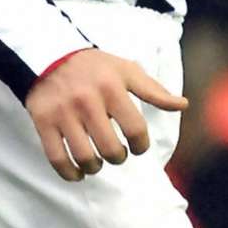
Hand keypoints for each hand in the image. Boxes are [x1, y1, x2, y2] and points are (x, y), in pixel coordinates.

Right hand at [24, 48, 186, 180]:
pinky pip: (57, 158)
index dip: (141, 145)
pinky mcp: (43, 121)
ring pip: (85, 157)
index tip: (137, 146)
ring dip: (95, 167)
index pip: (136, 130)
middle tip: (116, 154)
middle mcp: (87, 100)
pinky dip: (70, 173)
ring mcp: (63, 112)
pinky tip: (77, 173)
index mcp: (111, 87)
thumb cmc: (94, 66)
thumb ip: (154, 90)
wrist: (48, 54)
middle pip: (110, 149)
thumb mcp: (126, 70)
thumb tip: (183, 104)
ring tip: (97, 163)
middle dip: (118, 157)